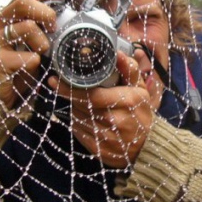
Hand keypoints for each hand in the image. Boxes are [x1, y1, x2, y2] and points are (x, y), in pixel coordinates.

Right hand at [0, 0, 68, 108]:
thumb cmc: (16, 71)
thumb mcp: (31, 47)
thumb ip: (41, 32)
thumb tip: (67, 20)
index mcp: (5, 18)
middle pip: (24, 3)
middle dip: (46, 13)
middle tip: (55, 28)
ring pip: (27, 27)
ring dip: (43, 42)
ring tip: (42, 55)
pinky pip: (27, 56)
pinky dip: (36, 63)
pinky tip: (31, 71)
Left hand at [48, 52, 154, 167]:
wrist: (146, 147)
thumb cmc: (140, 114)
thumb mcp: (140, 90)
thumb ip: (129, 70)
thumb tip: (119, 53)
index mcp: (126, 101)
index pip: (91, 94)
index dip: (70, 88)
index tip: (55, 80)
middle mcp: (115, 120)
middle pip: (81, 105)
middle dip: (69, 95)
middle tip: (60, 85)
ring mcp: (105, 137)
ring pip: (77, 117)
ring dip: (74, 107)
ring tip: (79, 101)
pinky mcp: (97, 148)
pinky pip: (78, 130)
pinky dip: (77, 121)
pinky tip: (84, 117)